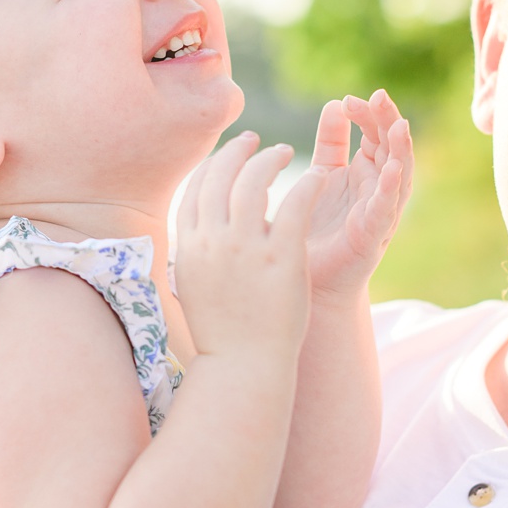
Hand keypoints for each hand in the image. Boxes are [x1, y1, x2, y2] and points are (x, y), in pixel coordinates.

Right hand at [174, 130, 322, 360]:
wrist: (243, 365)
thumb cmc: (224, 332)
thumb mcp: (193, 287)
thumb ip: (193, 256)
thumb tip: (191, 238)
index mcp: (189, 246)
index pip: (195, 188)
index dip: (212, 164)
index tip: (228, 153)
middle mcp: (212, 241)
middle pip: (220, 176)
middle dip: (238, 151)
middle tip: (256, 141)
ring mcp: (246, 247)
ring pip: (254, 181)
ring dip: (270, 159)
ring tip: (286, 152)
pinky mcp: (282, 256)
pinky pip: (294, 204)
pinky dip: (306, 183)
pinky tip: (318, 175)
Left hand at [303, 91, 414, 302]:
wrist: (306, 281)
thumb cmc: (315, 231)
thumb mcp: (320, 176)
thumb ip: (331, 143)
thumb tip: (336, 104)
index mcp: (365, 174)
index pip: (375, 135)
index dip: (367, 115)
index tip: (350, 99)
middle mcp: (378, 191)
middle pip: (391, 149)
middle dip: (387, 122)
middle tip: (379, 97)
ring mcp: (380, 213)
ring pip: (399, 176)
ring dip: (400, 151)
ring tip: (399, 126)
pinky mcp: (373, 237)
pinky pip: (386, 210)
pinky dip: (390, 189)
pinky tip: (389, 169)